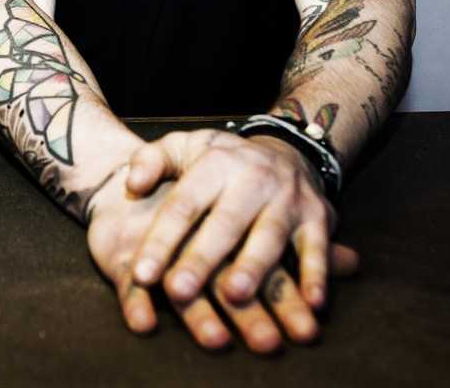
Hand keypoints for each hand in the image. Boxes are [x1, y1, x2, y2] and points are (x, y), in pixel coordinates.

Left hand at [87, 158, 358, 351]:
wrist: (286, 150)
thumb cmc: (218, 161)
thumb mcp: (182, 146)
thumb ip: (151, 161)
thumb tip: (131, 185)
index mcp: (215, 162)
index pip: (183, 204)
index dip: (161, 240)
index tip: (141, 275)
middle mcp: (254, 178)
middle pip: (224, 222)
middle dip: (201, 259)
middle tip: (179, 292)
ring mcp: (288, 198)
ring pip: (270, 234)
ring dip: (254, 267)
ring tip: (235, 296)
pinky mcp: (318, 216)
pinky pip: (318, 247)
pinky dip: (317, 274)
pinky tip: (312, 303)